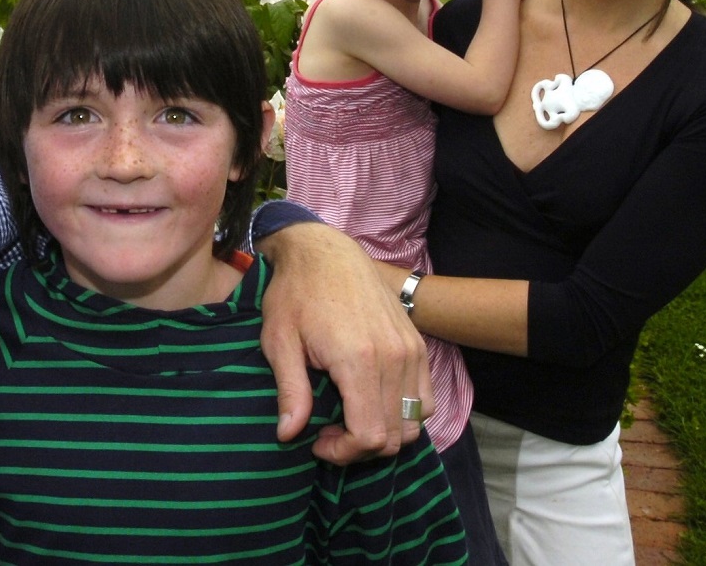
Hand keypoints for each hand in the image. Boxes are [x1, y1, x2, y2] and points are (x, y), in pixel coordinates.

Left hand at [257, 222, 430, 463]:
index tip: (317, 441)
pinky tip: (371, 402)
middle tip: (329, 433)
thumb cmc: (295, 294)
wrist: (325, 252)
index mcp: (358, 360)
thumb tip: (288, 435)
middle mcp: (394, 358)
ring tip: (350, 419)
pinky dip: (403, 413)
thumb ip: (290, 392)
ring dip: (384, 433)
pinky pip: (426, 400)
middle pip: (394, 436)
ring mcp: (412, 351)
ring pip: (414, 422)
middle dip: (361, 448)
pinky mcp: (419, 345)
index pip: (370, 436)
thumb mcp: (279, 342)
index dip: (343, 453)